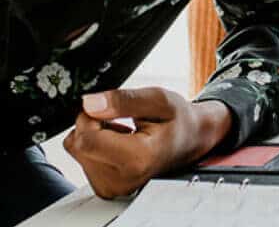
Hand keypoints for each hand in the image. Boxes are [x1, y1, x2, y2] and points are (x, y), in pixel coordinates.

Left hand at [63, 88, 230, 198]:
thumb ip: (124, 101)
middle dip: (92, 124)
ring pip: (78, 153)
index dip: (90, 116)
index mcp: (137, 159)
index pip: (87, 140)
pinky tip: (119, 141)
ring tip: (123, 129)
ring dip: (95, 135)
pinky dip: (97, 146)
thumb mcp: (159, 99)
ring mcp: (113, 187)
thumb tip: (90, 103)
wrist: (190, 140)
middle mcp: (122, 180)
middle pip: (78, 146)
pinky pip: (84, 161)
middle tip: (119, 116)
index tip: (106, 105)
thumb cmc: (178, 119)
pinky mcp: (106, 188)